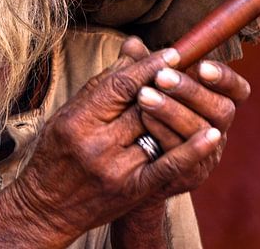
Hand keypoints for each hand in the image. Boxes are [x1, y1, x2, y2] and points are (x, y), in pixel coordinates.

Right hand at [5, 41, 223, 242]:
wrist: (47, 205)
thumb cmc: (55, 151)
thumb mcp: (68, 113)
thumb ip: (101, 85)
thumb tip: (132, 53)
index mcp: (78, 120)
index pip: (120, 86)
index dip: (148, 66)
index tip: (171, 52)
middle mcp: (97, 144)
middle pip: (143, 106)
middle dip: (166, 85)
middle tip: (187, 70)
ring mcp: (117, 170)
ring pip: (158, 131)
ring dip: (179, 111)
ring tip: (198, 93)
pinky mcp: (133, 190)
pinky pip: (169, 166)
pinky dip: (192, 149)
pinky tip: (212, 133)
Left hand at [135, 52, 250, 199]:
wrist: (127, 162)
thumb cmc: (139, 114)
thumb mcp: (139, 86)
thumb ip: (140, 66)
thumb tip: (131, 44)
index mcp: (212, 102)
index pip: (236, 90)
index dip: (225, 78)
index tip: (201, 66)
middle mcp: (216, 128)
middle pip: (221, 109)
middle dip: (191, 91)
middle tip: (161, 77)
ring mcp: (207, 155)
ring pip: (201, 131)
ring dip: (172, 110)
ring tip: (143, 96)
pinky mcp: (189, 176)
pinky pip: (184, 159)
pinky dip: (166, 135)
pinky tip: (146, 119)